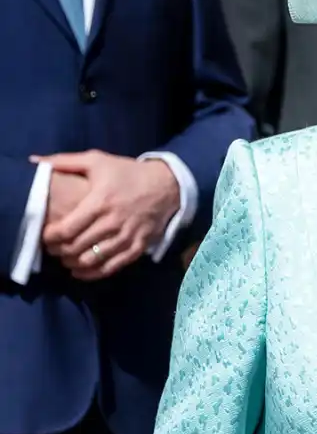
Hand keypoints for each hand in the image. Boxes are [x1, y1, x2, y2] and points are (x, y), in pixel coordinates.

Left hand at [35, 150, 179, 279]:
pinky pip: (111, 267)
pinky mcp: (137, 249)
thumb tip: (34, 161)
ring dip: (73, 264)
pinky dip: (93, 274)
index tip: (44, 237)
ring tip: (64, 260)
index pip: (68, 228)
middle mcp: (112, 222)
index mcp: (99, 201)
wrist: (165, 186)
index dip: (51, 237)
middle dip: (59, 251)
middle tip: (50, 250)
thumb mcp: (96, 160)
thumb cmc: (126, 172)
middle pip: (77, 246)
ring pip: (92, 260)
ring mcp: (126, 238)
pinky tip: (81, 271)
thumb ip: (64, 161)